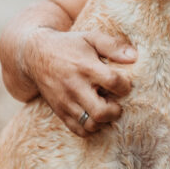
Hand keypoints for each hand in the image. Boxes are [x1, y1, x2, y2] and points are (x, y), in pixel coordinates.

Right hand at [21, 28, 135, 136]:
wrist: (35, 55)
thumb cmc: (69, 45)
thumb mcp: (91, 38)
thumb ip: (113, 46)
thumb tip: (134, 58)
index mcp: (85, 67)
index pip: (113, 82)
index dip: (125, 86)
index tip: (125, 84)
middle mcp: (74, 87)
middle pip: (101, 112)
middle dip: (116, 110)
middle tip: (117, 101)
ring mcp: (65, 102)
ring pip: (91, 125)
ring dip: (104, 121)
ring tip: (106, 108)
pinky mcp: (60, 112)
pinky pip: (79, 130)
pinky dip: (92, 128)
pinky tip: (95, 115)